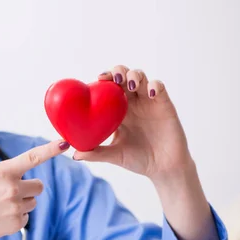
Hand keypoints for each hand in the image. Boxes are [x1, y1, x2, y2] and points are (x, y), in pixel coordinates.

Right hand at [0, 140, 68, 239]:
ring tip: (0, 206)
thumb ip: (1, 170)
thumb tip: (15, 174)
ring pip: (32, 201)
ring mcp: (16, 207)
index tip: (64, 143)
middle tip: (12, 192)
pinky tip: (0, 217)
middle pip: (38, 185)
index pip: (32, 158)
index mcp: (3, 172)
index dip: (50, 149)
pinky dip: (16, 216)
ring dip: (22, 202)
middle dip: (29, 187)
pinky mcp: (17, 224)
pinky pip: (26, 216)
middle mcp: (12, 188)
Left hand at [73, 65, 193, 182]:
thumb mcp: (115, 155)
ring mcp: (148, 102)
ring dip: (134, 75)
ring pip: (141, 77)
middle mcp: (132, 103)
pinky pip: (159, 87)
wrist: (163, 168)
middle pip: (124, 76)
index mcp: (118, 111)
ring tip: (130, 84)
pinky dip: (154, 86)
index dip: (104, 79)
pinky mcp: (164, 105)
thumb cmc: (138, 160)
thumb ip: (96, 153)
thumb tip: (74, 155)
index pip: (109, 88)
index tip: (97, 79)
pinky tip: (149, 94)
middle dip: (118, 71)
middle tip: (113, 78)